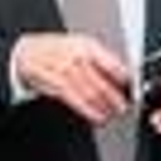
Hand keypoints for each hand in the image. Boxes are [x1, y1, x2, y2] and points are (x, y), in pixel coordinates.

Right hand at [12, 33, 132, 123]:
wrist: (29, 51)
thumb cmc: (58, 48)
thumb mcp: (81, 44)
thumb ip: (101, 58)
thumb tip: (122, 73)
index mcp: (88, 46)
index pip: (113, 65)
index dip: (125, 80)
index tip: (131, 89)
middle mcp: (78, 58)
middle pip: (103, 83)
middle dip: (116, 98)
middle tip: (124, 107)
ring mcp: (67, 72)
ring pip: (92, 94)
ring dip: (105, 108)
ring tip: (113, 114)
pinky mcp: (57, 86)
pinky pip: (77, 101)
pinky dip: (90, 111)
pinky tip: (98, 117)